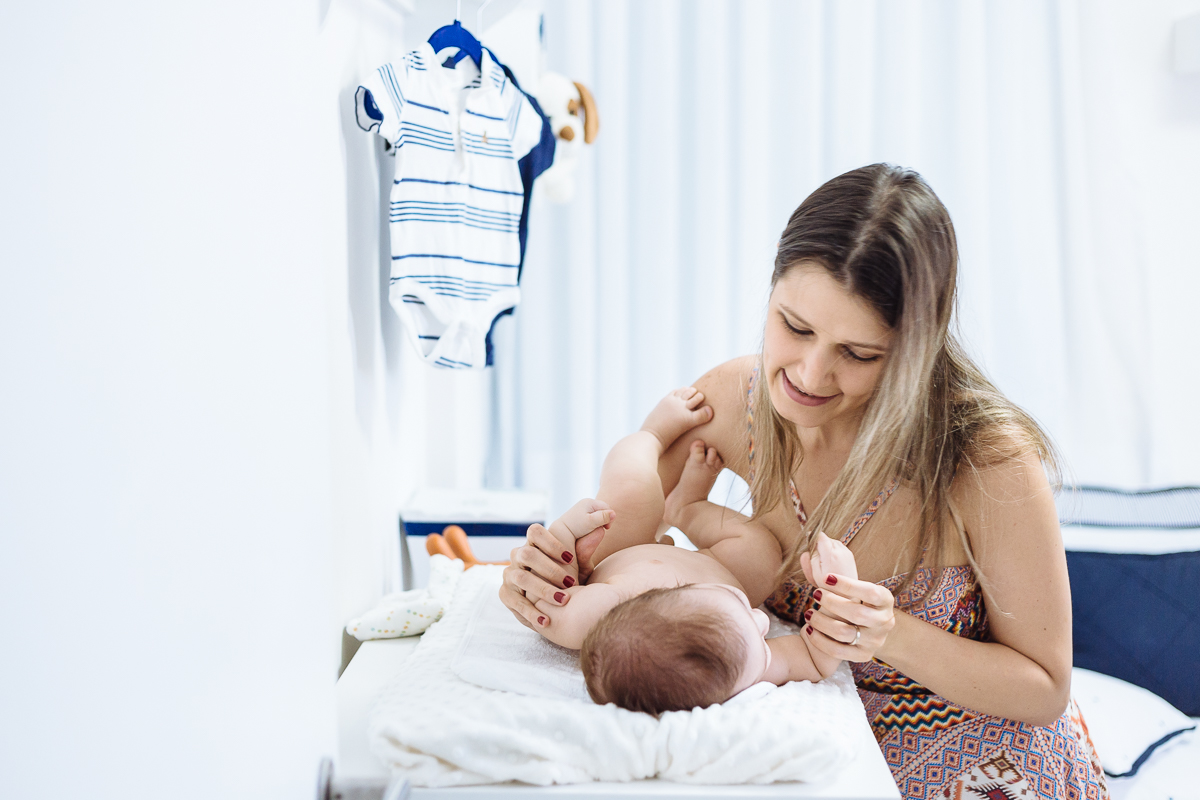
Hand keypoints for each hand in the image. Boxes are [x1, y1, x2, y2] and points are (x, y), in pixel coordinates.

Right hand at [498, 499, 614, 629]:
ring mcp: (510, 575)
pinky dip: (531, 612)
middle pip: (527, 554)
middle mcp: (518, 556)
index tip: (570, 558)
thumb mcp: (578, 565)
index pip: (535, 532)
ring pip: (521, 577)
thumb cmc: (568, 577)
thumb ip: (585, 548)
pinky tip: (546, 621)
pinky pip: (515, 601)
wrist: (554, 602)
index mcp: (534, 543)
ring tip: (563, 601)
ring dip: (543, 589)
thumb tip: (601, 528)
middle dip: (549, 568)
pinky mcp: (506, 594)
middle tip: (570, 582)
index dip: (551, 543)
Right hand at [799, 531, 857, 584]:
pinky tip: (832, 565)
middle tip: (816, 561)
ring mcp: (847, 552)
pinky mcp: (850, 556)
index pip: (819, 535)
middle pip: (825, 538)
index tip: (808, 545)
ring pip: (832, 542)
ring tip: (824, 564)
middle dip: (819, 546)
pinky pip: (838, 548)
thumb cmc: (829, 588)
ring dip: (826, 549)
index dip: (812, 538)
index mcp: (830, 553)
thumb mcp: (815, 573)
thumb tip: (809, 542)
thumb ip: (811, 556)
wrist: (847, 596)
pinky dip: (833, 553)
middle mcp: (841, 550)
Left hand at [801, 570, 895, 662]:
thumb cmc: (856, 601)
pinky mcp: (863, 655)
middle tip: (815, 594)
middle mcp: (885, 621)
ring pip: (844, 632)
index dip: (848, 585)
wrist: (868, 631)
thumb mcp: (853, 588)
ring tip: (808, 613)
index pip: (870, 592)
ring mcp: (875, 640)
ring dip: (821, 621)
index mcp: (885, 600)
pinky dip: (820, 640)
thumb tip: (806, 553)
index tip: (826, 577)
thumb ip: (832, 574)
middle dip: (831, 602)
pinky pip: (838, 651)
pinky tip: (809, 630)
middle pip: (856, 612)